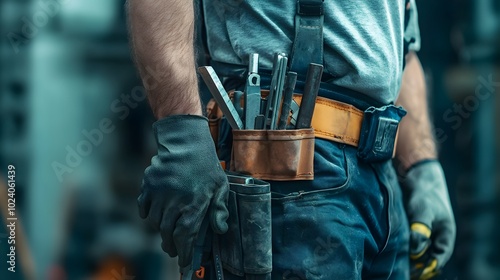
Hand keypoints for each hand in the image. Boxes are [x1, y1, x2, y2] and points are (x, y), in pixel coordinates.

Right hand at [138, 115, 228, 269]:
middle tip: (174, 250)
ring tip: (168, 231)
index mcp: (194, 204)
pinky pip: (144, 208)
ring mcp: (159, 193)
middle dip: (171, 245)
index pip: (185, 236)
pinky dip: (148, 215)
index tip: (185, 262)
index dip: (184, 252)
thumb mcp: (220, 186)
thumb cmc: (206, 165)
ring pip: (155, 222)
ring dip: (161, 230)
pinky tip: (156, 215)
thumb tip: (220, 230)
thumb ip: (219, 209)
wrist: (185, 142)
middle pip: (168, 233)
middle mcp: (174, 201)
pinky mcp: (148, 186)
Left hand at [401, 160, 455, 278]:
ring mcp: (425, 235)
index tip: (414, 271)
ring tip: (395, 260)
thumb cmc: (424, 194)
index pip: (438, 259)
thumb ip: (420, 230)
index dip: (427, 267)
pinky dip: (403, 249)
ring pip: (417, 253)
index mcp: (445, 236)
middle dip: (416, 264)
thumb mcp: (423, 211)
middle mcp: (436, 238)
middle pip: (427, 259)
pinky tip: (391, 250)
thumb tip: (415, 250)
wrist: (417, 179)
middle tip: (401, 268)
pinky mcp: (413, 230)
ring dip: (408, 257)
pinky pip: (409, 244)